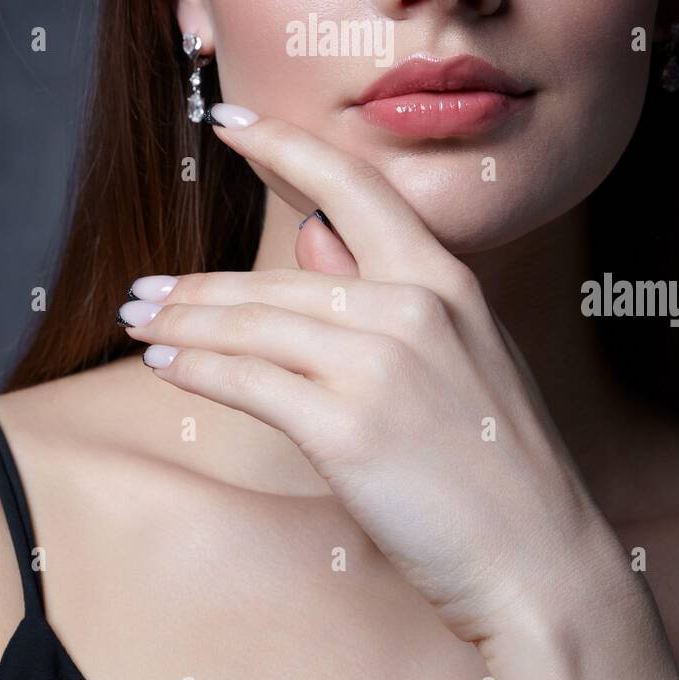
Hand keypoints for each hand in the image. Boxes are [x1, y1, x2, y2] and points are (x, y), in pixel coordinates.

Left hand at [119, 114, 629, 659]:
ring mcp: (382, 363)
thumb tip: (313, 236)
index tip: (229, 120)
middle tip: (145, 287)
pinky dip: (197, 369)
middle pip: (279, 276)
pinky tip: (166, 363)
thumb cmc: (496, 460)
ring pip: (254, 323)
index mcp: (446, 278)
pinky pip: (249, 382)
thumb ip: (384, 288)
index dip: (284, 145)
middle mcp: (414, 305)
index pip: (352, 186)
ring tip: (140, 320)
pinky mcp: (349, 427)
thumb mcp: (460, 352)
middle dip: (200, 283)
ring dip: (183, 320)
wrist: (539, 558)